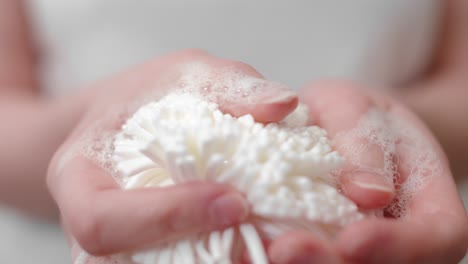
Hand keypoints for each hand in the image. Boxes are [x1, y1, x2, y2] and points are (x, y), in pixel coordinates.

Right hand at [46, 50, 298, 261]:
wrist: (137, 118)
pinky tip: (252, 237)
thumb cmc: (152, 96)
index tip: (232, 200)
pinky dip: (219, 258)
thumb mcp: (187, 74)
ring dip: (215, 261)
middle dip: (200, 253)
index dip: (166, 217)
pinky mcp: (150, 251)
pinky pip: (182, 263)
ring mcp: (120, 244)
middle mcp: (91, 223)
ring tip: (262, 236)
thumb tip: (281, 104)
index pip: (101, 220)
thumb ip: (229, 85)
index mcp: (77, 176)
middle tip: (263, 230)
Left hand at [268, 81, 467, 263]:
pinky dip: (283, 255)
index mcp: (430, 199)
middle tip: (288, 250)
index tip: (353, 238)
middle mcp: (403, 234)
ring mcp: (367, 247)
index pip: (438, 235)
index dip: (400, 245)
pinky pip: (315, 256)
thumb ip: (364, 145)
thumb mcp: (358, 110)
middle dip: (334, 263)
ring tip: (265, 250)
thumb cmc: (354, 115)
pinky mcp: (330, 247)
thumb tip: (370, 194)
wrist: (340, 129)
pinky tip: (254, 245)